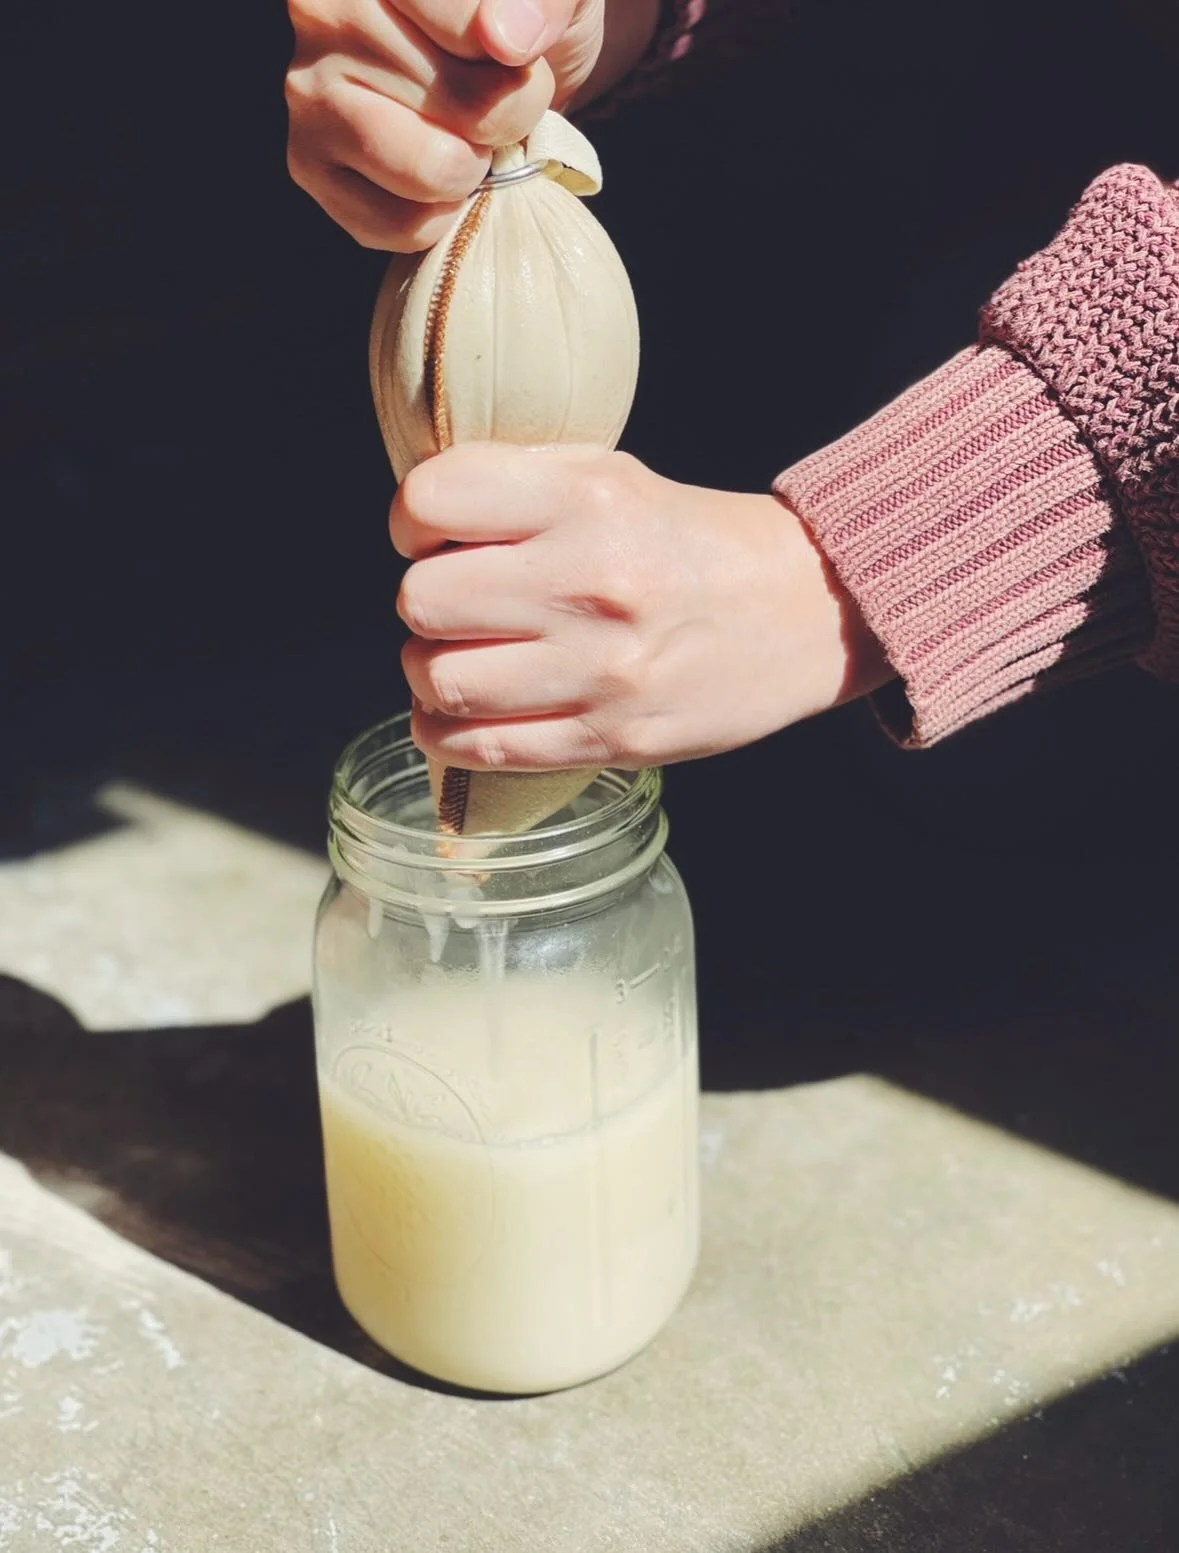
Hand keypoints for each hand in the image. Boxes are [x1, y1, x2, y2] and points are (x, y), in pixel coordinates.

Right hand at [285, 0, 656, 252]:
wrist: (496, 67)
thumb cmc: (522, 18)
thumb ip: (544, 0)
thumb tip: (504, 41)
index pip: (473, 32)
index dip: (519, 67)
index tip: (520, 57)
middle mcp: (325, 10)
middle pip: (463, 106)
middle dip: (504, 120)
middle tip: (494, 103)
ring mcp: (309, 91)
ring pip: (431, 170)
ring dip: (473, 171)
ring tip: (468, 140)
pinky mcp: (309, 164)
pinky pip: (401, 224)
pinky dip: (439, 217)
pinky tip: (436, 178)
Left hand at [391, 445, 893, 771]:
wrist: (805, 612)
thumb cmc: (692, 541)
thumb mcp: (613, 474)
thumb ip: (518, 484)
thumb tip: (417, 519)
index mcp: (588, 500)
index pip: (431, 502)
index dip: (412, 520)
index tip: (431, 535)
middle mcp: (592, 583)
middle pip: (422, 599)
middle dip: (423, 601)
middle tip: (455, 604)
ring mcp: (602, 672)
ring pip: (440, 681)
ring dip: (431, 671)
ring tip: (462, 658)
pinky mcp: (611, 740)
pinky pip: (479, 748)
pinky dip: (447, 732)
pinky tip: (463, 712)